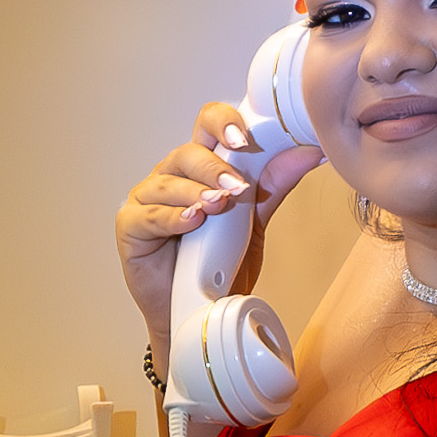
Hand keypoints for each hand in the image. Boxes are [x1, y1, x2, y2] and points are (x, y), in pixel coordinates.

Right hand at [115, 96, 318, 344]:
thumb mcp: (253, 225)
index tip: (245, 139)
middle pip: (188, 152)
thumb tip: (306, 154)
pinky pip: (150, 215)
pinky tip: (192, 221)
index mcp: (200, 168)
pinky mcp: (130, 226)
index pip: (208, 127)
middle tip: (238, 187)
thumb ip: (272, 188)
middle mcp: (172, 177)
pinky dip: (173, 217)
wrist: (199, 312)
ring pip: (168, 182)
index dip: (224, 124)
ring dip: (196, 192)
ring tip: (218, 206)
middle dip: (215, 167)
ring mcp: (147, 199)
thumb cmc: (218, 267)